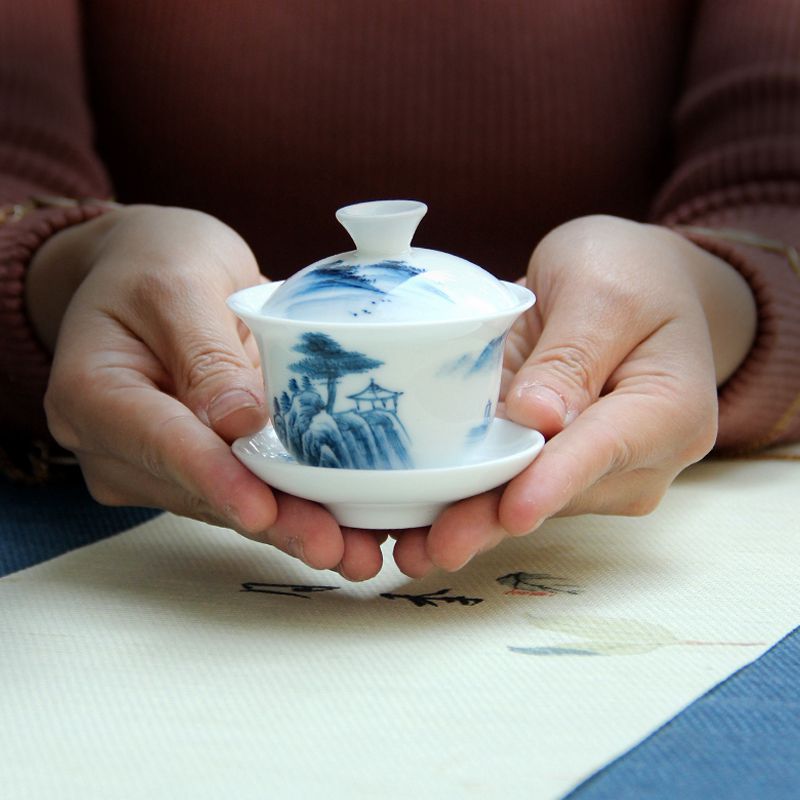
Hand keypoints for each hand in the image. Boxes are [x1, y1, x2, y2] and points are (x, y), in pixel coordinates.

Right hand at [27, 205, 386, 578]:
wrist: (151, 266)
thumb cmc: (157, 262)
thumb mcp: (180, 286)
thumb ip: (205, 354)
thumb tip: (240, 423)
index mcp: (93, 392)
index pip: (161, 443)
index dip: (216, 480)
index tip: (262, 508)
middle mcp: (117, 444)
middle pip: (202, 489)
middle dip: (274, 520)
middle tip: (334, 548)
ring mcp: (155, 462)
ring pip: (230, 502)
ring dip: (294, 525)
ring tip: (356, 549)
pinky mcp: (195, 464)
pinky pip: (246, 490)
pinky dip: (295, 505)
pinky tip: (345, 526)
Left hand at [392, 215, 756, 577]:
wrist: (633, 281)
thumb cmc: (628, 273)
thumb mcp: (603, 291)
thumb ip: (573, 354)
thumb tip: (538, 418)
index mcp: (670, 411)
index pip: (607, 450)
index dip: (555, 482)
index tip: (513, 512)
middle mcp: (639, 459)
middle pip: (558, 491)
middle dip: (493, 517)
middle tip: (435, 545)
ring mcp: (595, 471)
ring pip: (525, 499)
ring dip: (469, 520)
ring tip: (413, 548)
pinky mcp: (552, 466)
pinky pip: (506, 486)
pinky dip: (462, 502)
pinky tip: (416, 528)